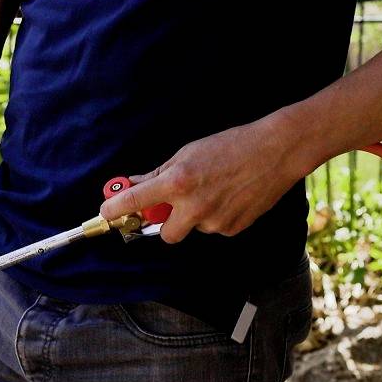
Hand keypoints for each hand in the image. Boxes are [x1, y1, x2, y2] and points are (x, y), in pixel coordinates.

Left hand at [98, 114, 313, 244]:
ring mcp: (214, 221)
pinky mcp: (233, 229)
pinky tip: (231, 196)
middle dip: (166, 224)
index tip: (105, 215)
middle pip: (165, 235)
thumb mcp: (188, 153)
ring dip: (196, 216)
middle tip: (174, 207)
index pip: (135, 203)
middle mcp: (194, 206)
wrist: (275, 152)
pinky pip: (214, 228)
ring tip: (215, 190)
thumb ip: (159, 173)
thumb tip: (134, 185)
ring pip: (193, 229)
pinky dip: (217, 216)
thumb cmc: (230, 146)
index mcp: (178, 182)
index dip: (115, 211)